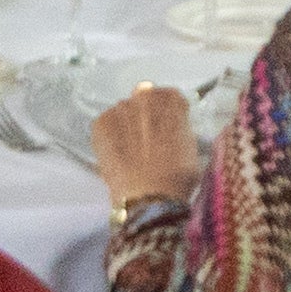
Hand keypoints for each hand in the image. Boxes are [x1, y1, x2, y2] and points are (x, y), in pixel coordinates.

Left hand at [88, 82, 197, 207]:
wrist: (149, 195)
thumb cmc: (178, 174)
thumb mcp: (190, 144)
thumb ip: (179, 125)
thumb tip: (170, 123)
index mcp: (170, 98)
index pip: (170, 98)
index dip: (170, 116)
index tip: (169, 131)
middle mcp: (143, 96)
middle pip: (144, 101)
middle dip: (146, 117)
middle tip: (149, 141)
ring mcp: (119, 108)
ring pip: (124, 112)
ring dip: (127, 125)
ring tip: (131, 151)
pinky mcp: (100, 123)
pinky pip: (107, 125)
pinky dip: (111, 136)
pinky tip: (118, 155)